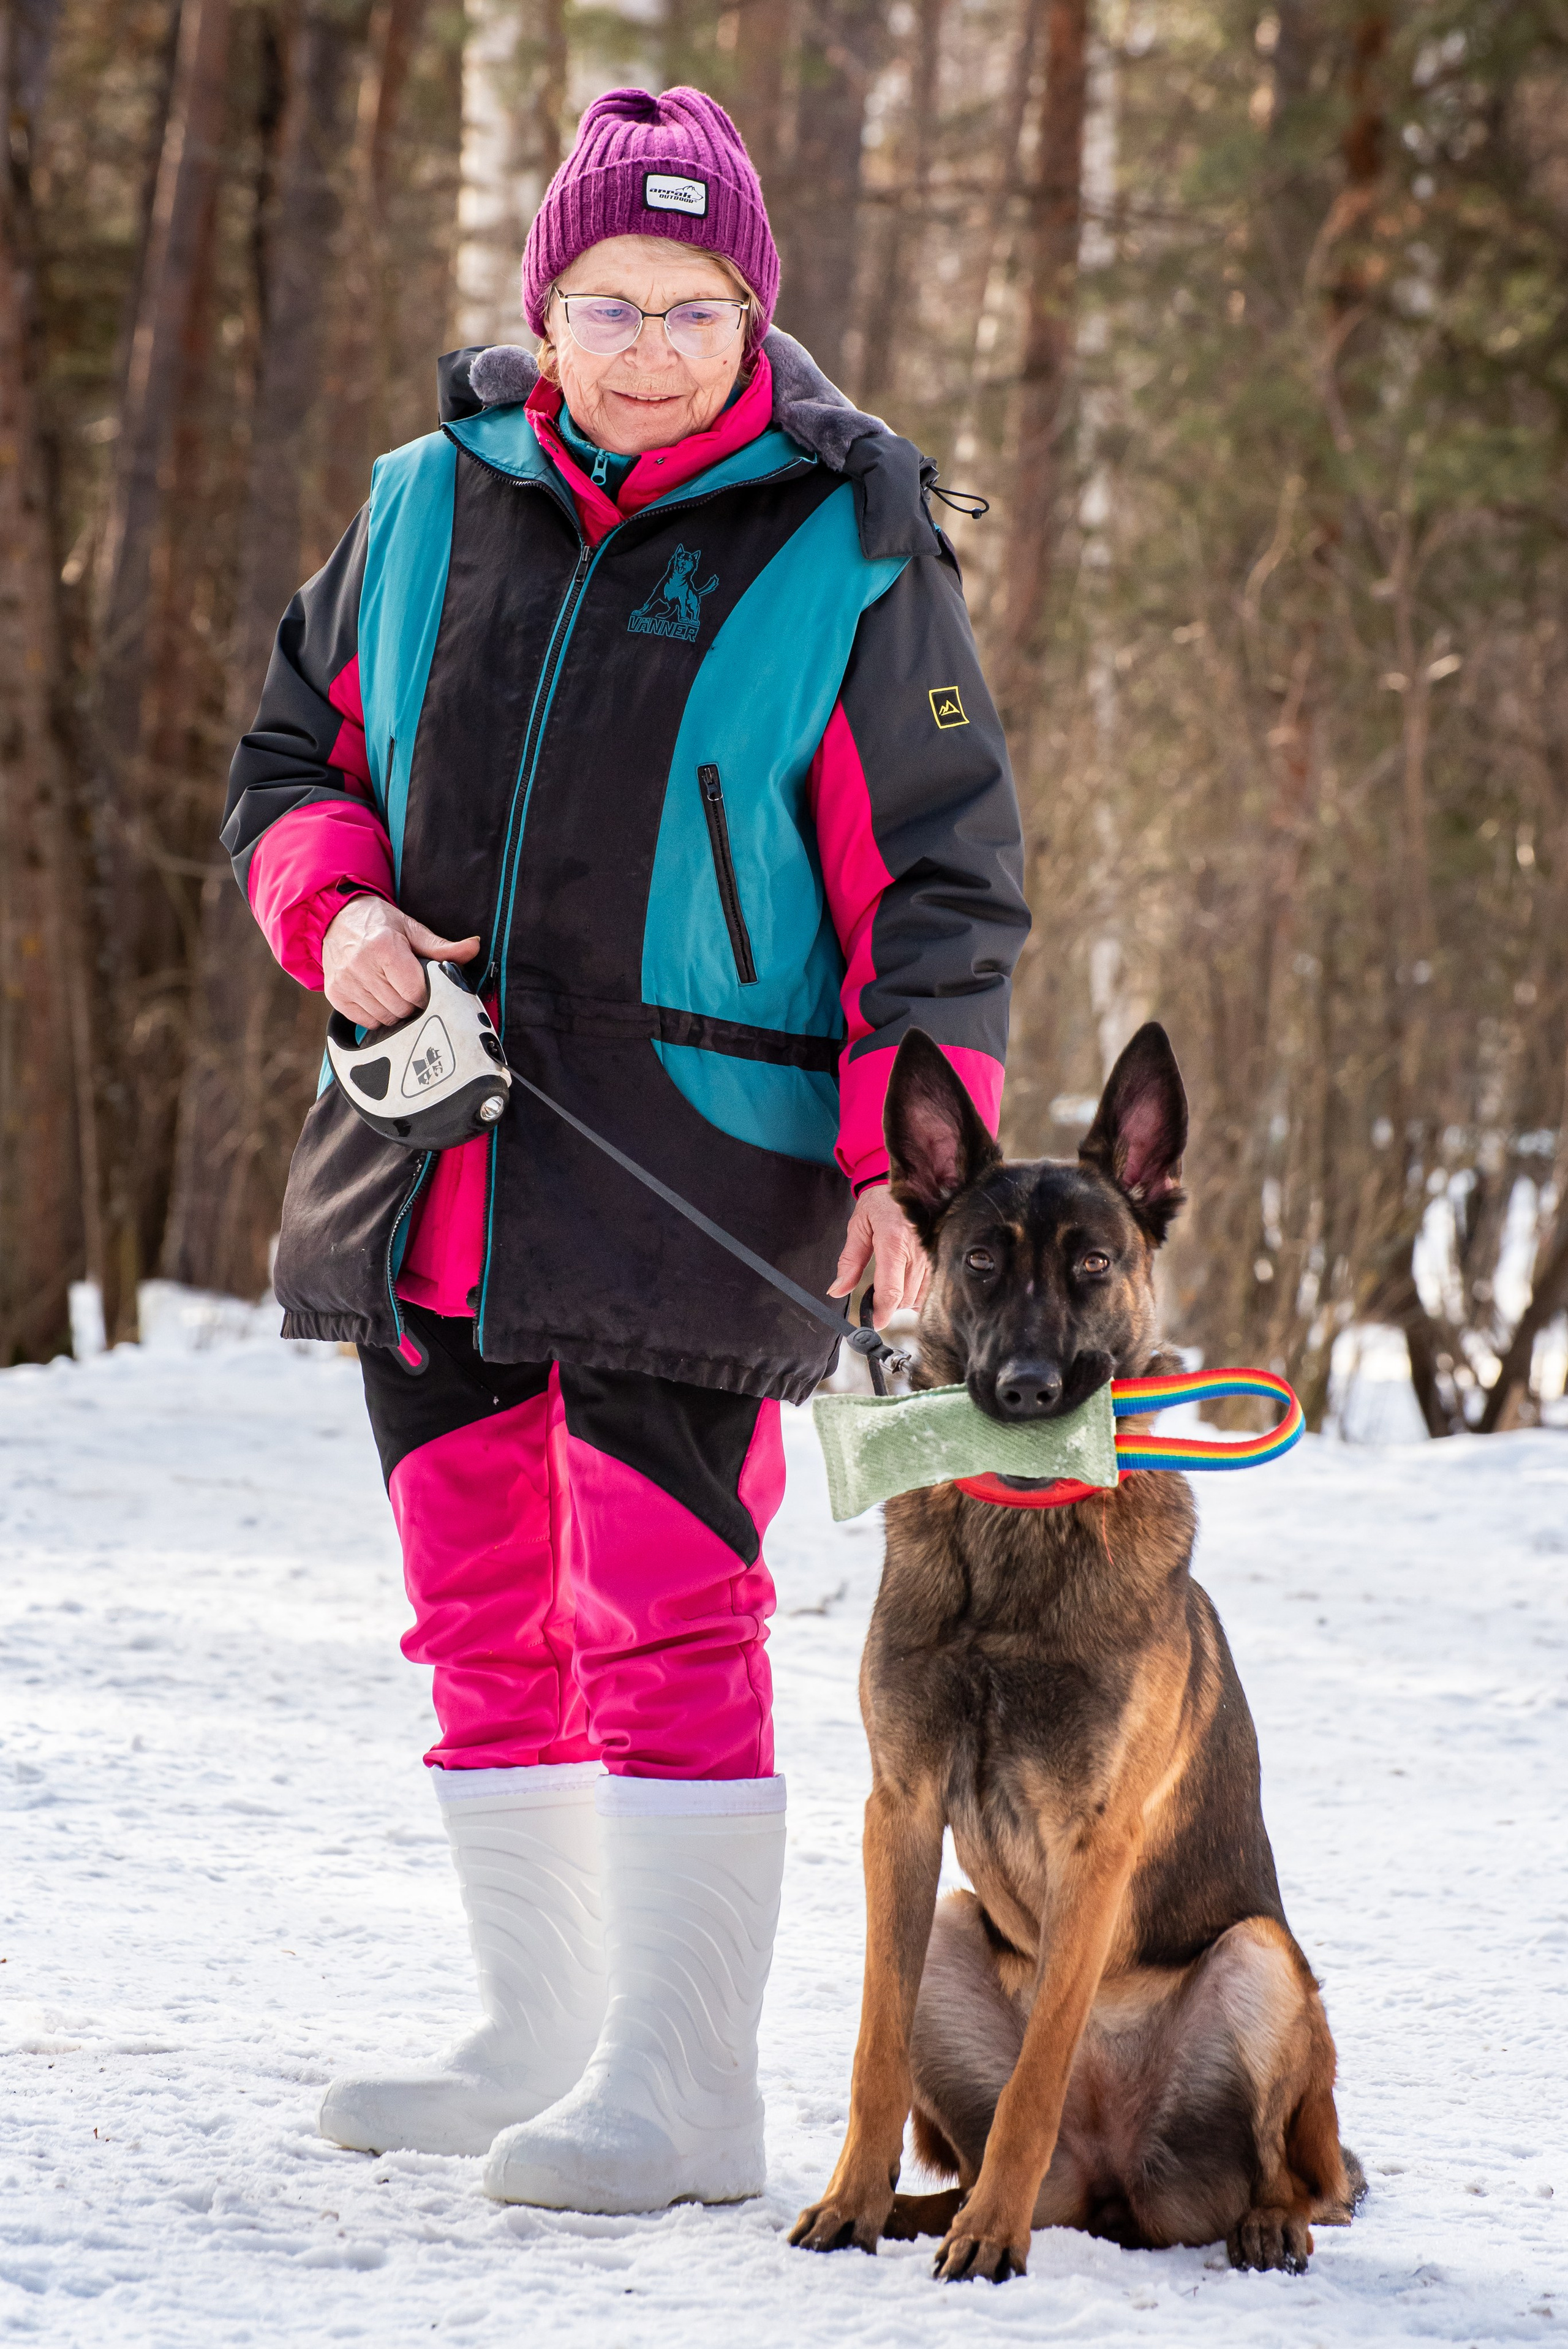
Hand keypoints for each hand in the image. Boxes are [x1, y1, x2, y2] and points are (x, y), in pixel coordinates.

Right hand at [321, 895, 479, 1026]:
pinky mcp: (335, 994)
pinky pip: (365, 1021)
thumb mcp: (411, 929)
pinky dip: (377, 1015)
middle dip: (411, 1003)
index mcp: (384, 947)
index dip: (425, 994)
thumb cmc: (379, 923)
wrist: (337, 917)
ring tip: (394, 992)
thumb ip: (441, 946)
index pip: (415, 991)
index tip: (425, 987)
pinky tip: (378, 998)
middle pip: (400, 1007)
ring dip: (395, 1011)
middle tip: (410, 990)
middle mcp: (360, 965)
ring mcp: (345, 982)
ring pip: (384, 1017)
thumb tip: (474, 947)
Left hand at [828, 1183, 927, 1319]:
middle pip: (905, 1298)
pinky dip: (918, 1291)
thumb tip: (837, 1290)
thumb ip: (849, 1262)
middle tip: (875, 1294)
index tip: (872, 1322)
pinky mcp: (943, 1254)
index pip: (891, 1291)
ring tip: (891, 1284)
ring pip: (919, 1296)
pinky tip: (908, 1281)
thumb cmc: (881, 1202)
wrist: (910, 1179)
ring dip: (903, 1299)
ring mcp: (934, 1254)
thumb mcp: (858, 1227)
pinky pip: (933, 1287)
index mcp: (894, 1242)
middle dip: (888, 1304)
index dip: (881, 1313)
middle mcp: (917, 1250)